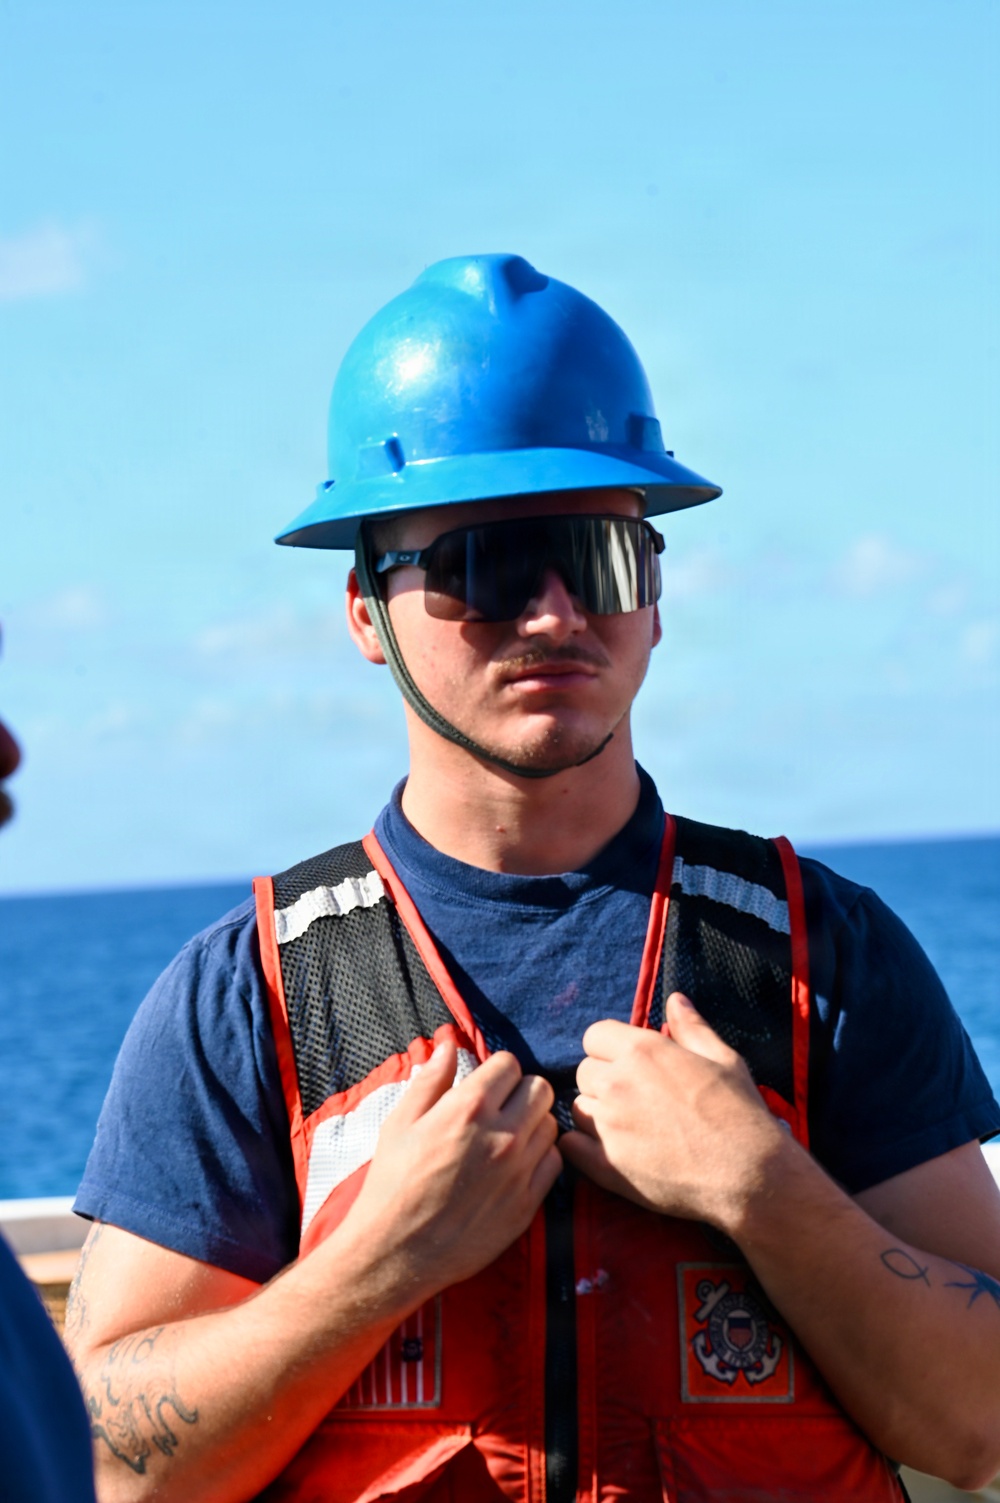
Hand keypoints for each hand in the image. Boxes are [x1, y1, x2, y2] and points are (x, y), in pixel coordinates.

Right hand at [346, 1039, 561, 1295]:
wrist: (396, 1252)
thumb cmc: (392, 1183)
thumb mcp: (401, 1122)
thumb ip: (431, 1079)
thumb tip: (448, 1044)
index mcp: (469, 1108)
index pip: (510, 1064)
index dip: (496, 1072)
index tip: (486, 1086)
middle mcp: (502, 1135)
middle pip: (540, 1089)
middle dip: (522, 1092)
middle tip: (502, 1108)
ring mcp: (519, 1171)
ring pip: (551, 1125)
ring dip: (533, 1124)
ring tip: (507, 1138)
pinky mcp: (528, 1203)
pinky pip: (554, 1163)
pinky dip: (540, 1159)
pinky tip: (515, 1167)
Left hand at [560, 992, 788, 1232]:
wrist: (749, 1174)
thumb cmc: (739, 1112)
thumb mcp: (723, 1059)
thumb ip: (692, 1027)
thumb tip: (676, 999)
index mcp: (642, 1051)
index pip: (594, 1035)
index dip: (609, 1047)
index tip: (628, 1063)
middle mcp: (617, 1083)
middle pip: (583, 1071)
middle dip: (602, 1080)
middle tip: (632, 1099)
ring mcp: (609, 1126)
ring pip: (577, 1109)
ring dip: (594, 1114)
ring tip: (626, 1127)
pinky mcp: (606, 1166)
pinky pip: (569, 1147)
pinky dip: (580, 1147)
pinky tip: (604, 1151)